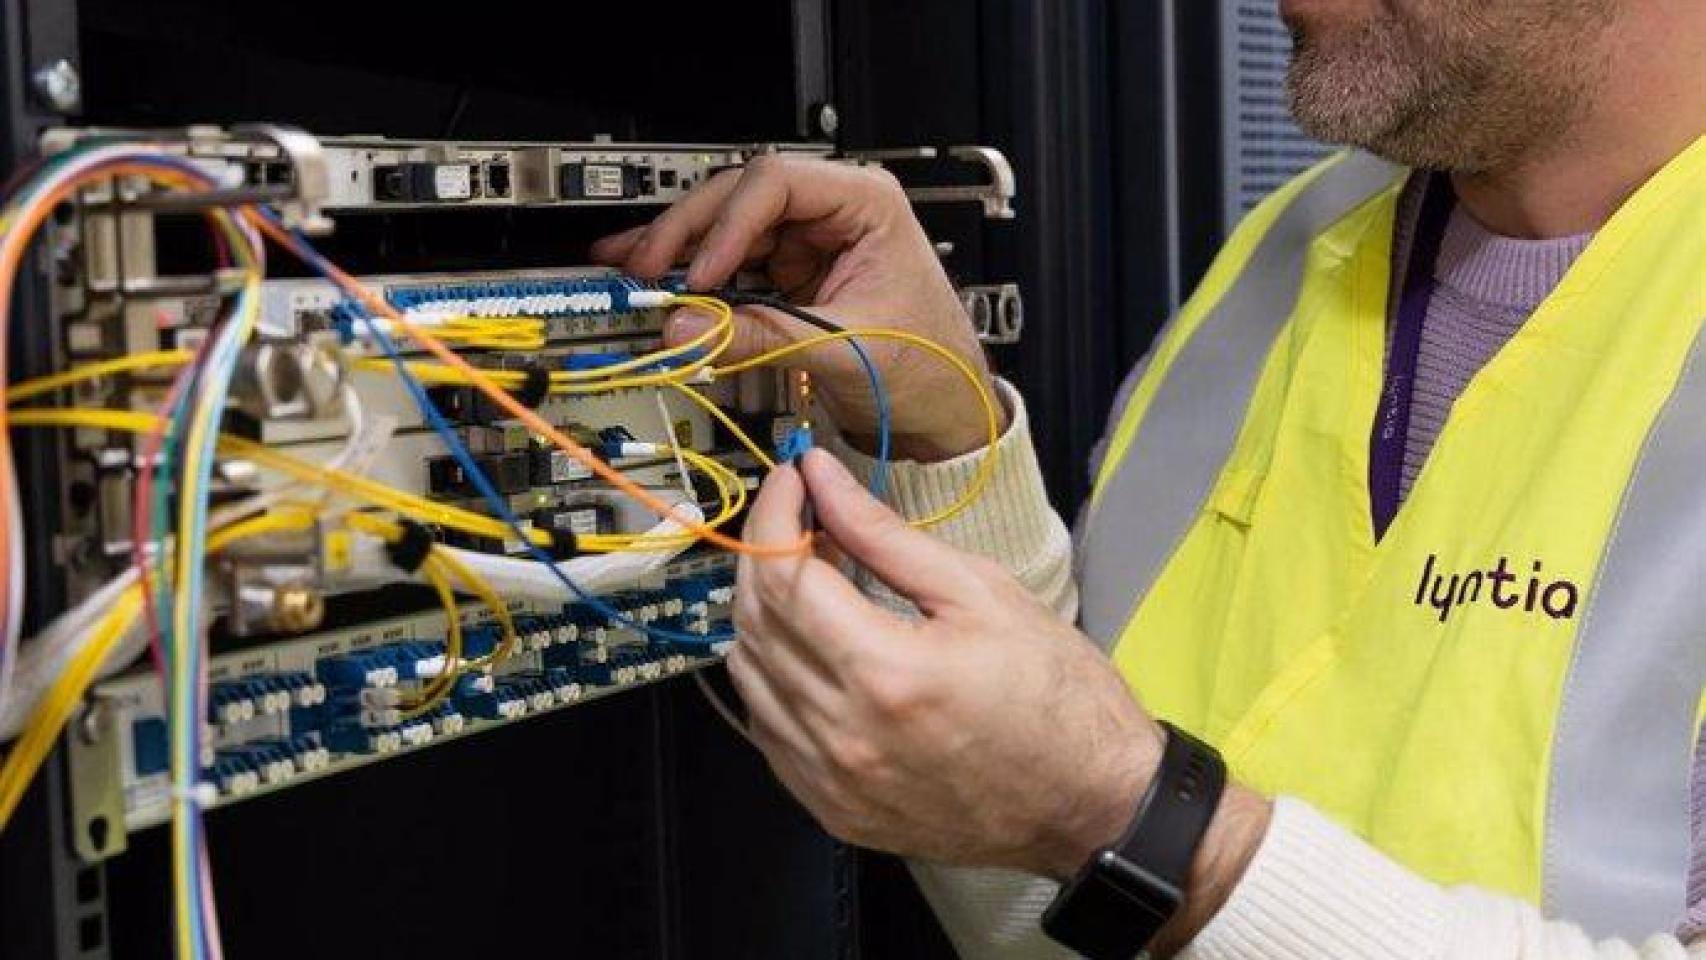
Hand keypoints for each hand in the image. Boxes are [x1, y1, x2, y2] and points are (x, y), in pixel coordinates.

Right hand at [591, 155, 1004, 460]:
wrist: (945, 407)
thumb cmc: (930, 364)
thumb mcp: (846, 348)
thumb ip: (764, 336)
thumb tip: (689, 328)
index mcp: (866, 203)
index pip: (777, 183)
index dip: (730, 223)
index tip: (702, 271)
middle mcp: (831, 212)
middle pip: (740, 198)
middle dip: (688, 231)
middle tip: (645, 265)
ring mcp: (805, 243)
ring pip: (726, 229)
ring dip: (677, 248)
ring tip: (630, 265)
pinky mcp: (787, 276)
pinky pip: (729, 266)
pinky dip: (690, 276)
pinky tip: (652, 275)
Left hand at [732, 449, 1272, 953]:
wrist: (1093, 805)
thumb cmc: (1059, 699)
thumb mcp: (982, 593)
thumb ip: (886, 536)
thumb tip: (824, 479)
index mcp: (887, 674)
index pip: (783, 576)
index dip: (776, 514)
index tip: (793, 480)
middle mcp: (846, 735)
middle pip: (754, 623)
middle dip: (764, 555)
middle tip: (802, 519)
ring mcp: (834, 782)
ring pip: (749, 678)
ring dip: (762, 615)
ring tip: (810, 578)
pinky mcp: (834, 810)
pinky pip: (768, 730)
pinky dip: (773, 676)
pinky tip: (811, 647)